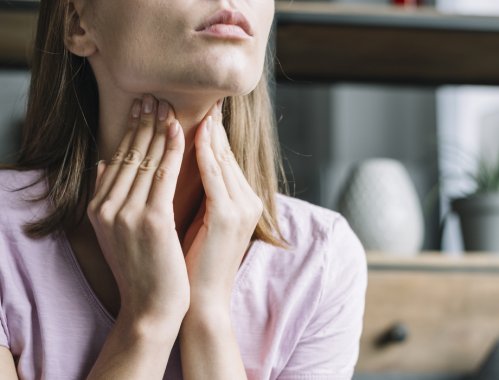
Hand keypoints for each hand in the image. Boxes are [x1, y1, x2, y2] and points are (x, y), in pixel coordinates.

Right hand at [87, 95, 189, 325]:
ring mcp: (127, 214)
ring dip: (159, 129)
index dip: (131, 132)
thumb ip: (108, 197)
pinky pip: (164, 176)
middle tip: (155, 96)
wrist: (151, 307)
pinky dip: (173, 151)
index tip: (142, 109)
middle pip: (129, 154)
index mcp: (98, 208)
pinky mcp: (152, 221)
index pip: (118, 159)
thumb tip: (103, 165)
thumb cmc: (142, 268)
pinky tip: (180, 131)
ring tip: (168, 105)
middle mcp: (107, 208)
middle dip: (143, 122)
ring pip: (146, 160)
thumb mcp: (115, 232)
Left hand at [182, 102, 263, 310]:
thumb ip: (195, 194)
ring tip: (192, 104)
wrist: (200, 301)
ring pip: (222, 159)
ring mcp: (242, 208)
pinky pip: (215, 174)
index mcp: (241, 203)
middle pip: (225, 154)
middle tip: (197, 96)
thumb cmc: (192, 262)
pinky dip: (204, 151)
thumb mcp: (197, 221)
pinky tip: (193, 131)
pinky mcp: (229, 216)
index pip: (224, 160)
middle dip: (210, 125)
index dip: (210, 134)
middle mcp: (248, 201)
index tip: (197, 110)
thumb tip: (174, 167)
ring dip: (205, 130)